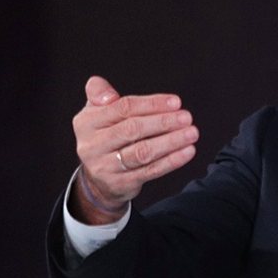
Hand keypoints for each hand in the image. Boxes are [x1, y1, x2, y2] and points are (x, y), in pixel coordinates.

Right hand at [70, 76, 198, 223]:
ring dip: (171, 141)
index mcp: (86, 122)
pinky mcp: (120, 184)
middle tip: (186, 118)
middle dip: (163, 122)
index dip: (151, 104)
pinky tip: (187, 151)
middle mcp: (92, 145)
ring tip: (191, 133)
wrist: (96, 180)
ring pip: (143, 152)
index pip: (122, 108)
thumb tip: (110, 95)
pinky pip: (150, 171)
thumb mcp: (95, 113)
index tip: (176, 102)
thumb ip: (99, 93)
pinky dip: (171, 161)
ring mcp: (105, 167)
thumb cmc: (104, 137)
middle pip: (133, 129)